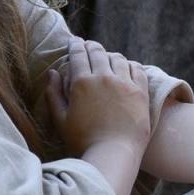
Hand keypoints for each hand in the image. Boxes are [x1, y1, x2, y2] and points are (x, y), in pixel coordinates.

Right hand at [47, 38, 150, 157]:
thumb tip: (52, 72)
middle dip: (91, 46)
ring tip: (106, 57)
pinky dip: (129, 64)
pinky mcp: (140, 91)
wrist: (114, 153)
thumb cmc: (83, 141)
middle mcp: (103, 77)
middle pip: (98, 52)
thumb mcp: (61, 120)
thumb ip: (54, 94)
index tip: (74, 41)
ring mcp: (124, 83)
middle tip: (88, 45)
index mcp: (82, 83)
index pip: (78, 55)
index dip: (75, 46)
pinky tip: (126, 66)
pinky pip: (136, 68)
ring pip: (117, 58)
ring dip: (109, 55)